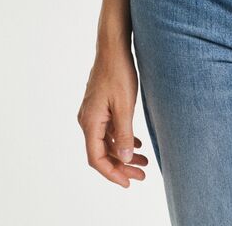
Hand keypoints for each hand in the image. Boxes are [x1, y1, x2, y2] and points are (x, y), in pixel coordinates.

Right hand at [77, 46, 148, 187]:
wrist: (113, 47)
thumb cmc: (119, 73)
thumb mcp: (125, 105)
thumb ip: (123, 133)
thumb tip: (123, 158)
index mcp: (90, 122)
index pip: (97, 158)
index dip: (112, 173)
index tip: (129, 182)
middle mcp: (87, 120)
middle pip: (102, 153)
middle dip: (121, 166)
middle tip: (141, 175)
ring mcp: (93, 113)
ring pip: (107, 142)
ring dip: (123, 154)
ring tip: (143, 162)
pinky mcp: (100, 106)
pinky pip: (109, 130)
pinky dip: (122, 139)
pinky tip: (137, 145)